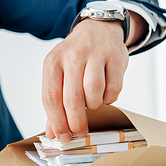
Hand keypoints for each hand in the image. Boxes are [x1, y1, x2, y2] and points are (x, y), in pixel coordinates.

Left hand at [42, 12, 146, 141]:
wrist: (98, 28)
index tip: (62, 137)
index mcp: (53, 62)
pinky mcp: (115, 57)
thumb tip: (53, 133)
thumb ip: (55, 102)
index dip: (56, 122)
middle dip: (76, 121)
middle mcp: (72, 57)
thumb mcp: (58, 72)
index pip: (50, 98)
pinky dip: (109, 98)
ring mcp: (95, 55)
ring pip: (93, 91)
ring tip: (92, 105)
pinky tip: (104, 95)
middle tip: (79, 132)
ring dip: (94, 106)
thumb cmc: (75, 57)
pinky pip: (114, 87)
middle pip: (72, 98)